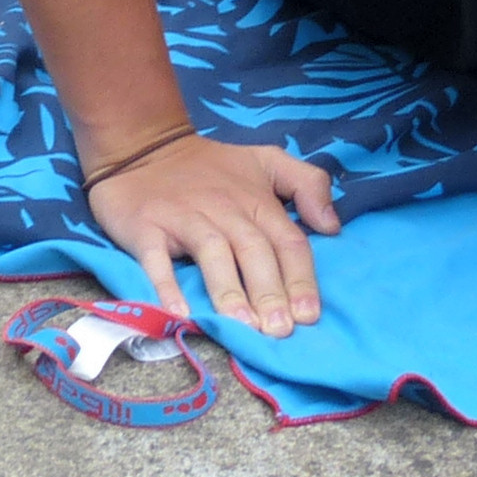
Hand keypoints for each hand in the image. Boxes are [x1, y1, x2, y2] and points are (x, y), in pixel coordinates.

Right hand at [89, 135, 337, 337]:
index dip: (300, 279)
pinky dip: (167, 285)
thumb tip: (332, 225)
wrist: (144, 146)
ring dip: (229, 291)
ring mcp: (184, 218)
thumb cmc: (211, 165)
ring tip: (242, 327)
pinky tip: (180, 313)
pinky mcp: (146, 227)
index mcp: (257, 201)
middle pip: (254, 251)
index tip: (309, 316)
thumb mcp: (267, 160)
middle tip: (279, 331)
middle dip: (269, 292)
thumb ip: (308, 184)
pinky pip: (157, 258)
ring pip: (212, 254)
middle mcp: (224, 210)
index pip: (287, 242)